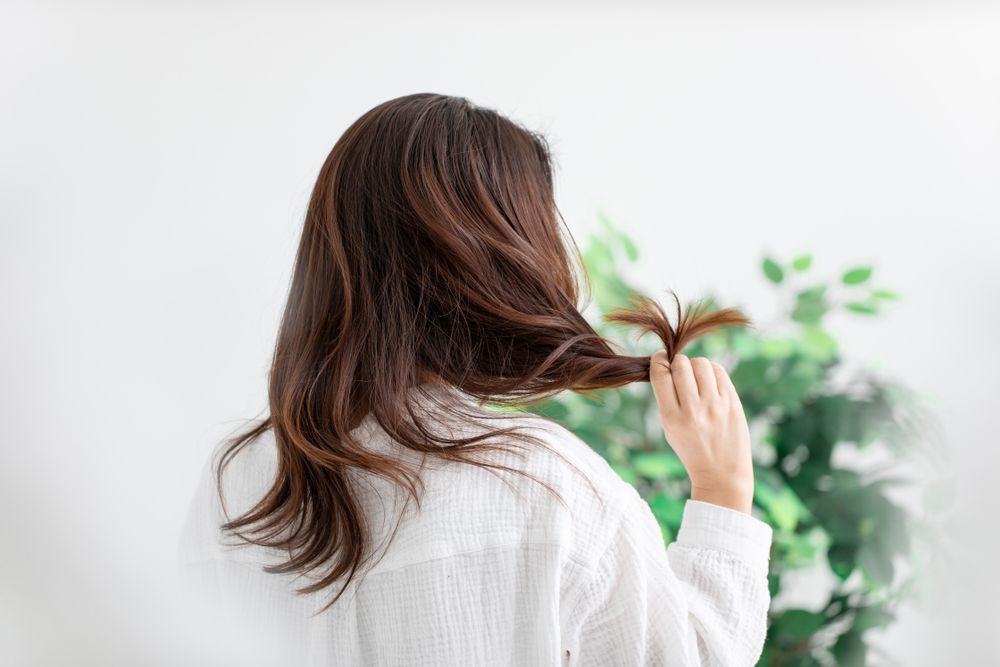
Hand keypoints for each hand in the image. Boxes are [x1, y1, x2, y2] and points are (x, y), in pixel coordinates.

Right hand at [649, 352, 753, 514]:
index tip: (660, 358)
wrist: (721, 474)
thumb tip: (666, 365)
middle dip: (677, 362)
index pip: (661, 374)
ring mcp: (715, 405)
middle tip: (679, 370)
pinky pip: (719, 371)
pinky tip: (709, 381)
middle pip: (681, 364)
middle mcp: (693, 409)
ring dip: (695, 365)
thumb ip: (667, 399)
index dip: (659, 360)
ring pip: (701, 363)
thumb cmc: (692, 449)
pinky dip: (711, 370)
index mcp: (671, 417)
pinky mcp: (732, 403)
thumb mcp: (669, 428)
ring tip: (696, 376)